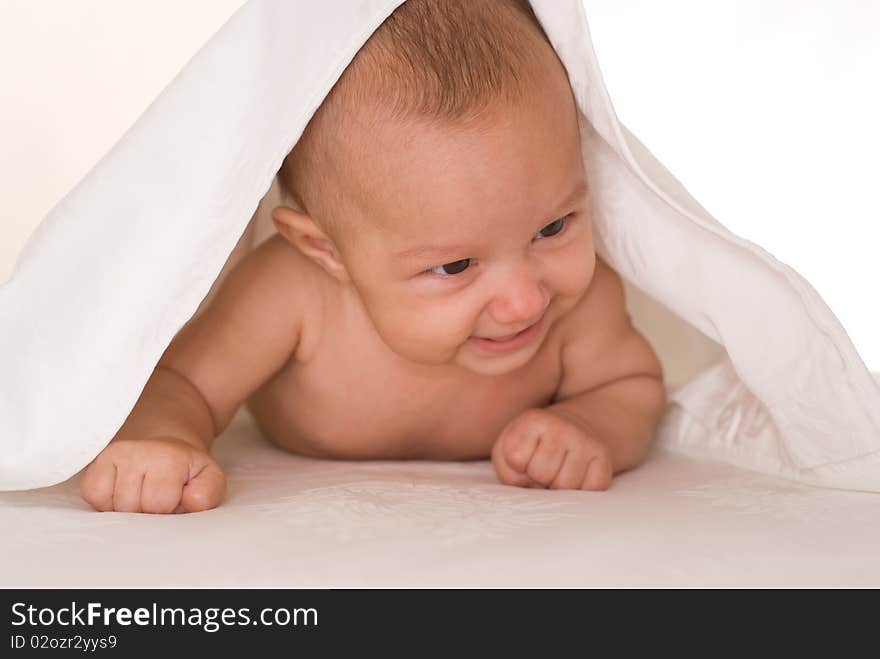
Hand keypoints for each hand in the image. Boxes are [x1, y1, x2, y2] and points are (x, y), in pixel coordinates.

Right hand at [79, 436, 225, 512]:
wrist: (164, 443)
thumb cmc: (185, 468)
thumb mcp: (208, 476)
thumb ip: (208, 492)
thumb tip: (190, 502)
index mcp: (168, 457)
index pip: (158, 503)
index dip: (168, 508)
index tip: (175, 497)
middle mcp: (137, 452)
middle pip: (133, 509)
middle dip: (148, 511)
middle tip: (159, 496)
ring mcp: (113, 456)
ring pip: (113, 507)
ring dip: (128, 509)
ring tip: (143, 493)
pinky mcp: (94, 463)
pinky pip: (93, 498)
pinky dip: (107, 502)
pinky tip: (124, 491)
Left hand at [491, 407, 612, 490]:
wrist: (570, 430)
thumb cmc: (531, 447)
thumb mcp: (507, 451)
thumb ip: (508, 470)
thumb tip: (531, 488)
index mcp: (533, 420)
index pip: (516, 457)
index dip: (517, 466)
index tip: (524, 458)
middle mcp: (562, 426)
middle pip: (542, 473)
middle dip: (538, 478)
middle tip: (543, 469)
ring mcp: (586, 441)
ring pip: (566, 486)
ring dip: (558, 487)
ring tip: (557, 473)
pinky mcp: (604, 458)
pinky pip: (590, 490)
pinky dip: (580, 492)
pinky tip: (574, 477)